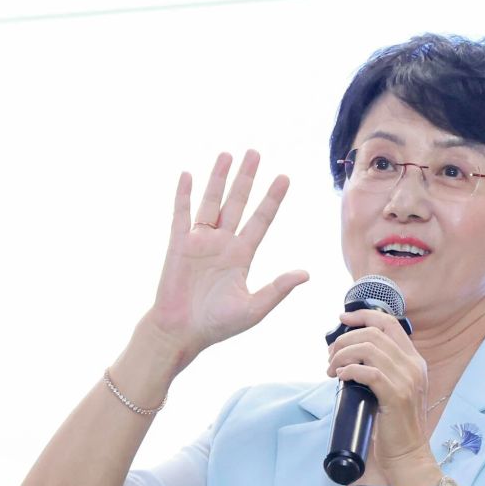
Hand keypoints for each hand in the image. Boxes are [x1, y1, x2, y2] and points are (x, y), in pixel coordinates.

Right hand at [145, 150, 309, 361]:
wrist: (181, 332)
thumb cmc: (216, 325)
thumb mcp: (253, 309)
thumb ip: (277, 289)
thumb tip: (306, 274)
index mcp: (242, 255)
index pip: (261, 219)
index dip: (272, 199)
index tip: (284, 177)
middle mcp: (222, 243)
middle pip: (237, 203)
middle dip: (246, 178)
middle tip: (255, 153)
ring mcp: (200, 241)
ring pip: (211, 202)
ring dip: (218, 178)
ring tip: (227, 154)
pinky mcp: (178, 244)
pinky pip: (181, 214)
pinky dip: (183, 195)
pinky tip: (188, 175)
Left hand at [326, 308, 433, 465]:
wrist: (407, 454)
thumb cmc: (395, 425)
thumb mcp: (394, 389)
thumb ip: (382, 369)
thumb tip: (349, 355)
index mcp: (414, 360)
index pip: (390, 323)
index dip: (364, 315)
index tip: (343, 319)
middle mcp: (414, 366)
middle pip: (374, 333)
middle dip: (345, 340)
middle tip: (330, 355)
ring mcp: (407, 379)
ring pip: (369, 349)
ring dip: (343, 355)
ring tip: (331, 369)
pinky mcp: (396, 395)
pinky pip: (368, 372)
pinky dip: (350, 370)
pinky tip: (342, 376)